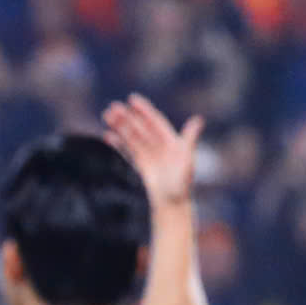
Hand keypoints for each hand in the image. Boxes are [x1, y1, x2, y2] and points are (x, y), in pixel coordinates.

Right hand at [102, 94, 202, 208]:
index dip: (144, 111)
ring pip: (131, 137)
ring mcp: (148, 155)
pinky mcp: (139, 165)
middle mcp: (159, 145)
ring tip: (107, 116)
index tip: (132, 100)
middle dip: (126, 118)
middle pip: (140, 128)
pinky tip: (107, 136)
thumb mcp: (187, 159)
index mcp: (171, 141)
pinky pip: (127, 151)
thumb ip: (189, 139)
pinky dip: (118, 143)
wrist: (171, 204)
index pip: (154, 121)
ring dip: (119, 127)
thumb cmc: (181, 184)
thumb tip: (198, 120)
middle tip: (112, 107)